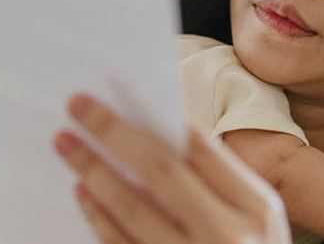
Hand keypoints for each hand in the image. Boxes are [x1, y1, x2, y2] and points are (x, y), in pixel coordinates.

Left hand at [53, 93, 290, 243]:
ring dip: (94, 170)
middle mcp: (228, 236)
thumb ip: (218, 179)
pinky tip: (83, 191)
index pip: (201, 149)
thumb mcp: (257, 217)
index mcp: (255, 206)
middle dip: (115, 133)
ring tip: (66, 142)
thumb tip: (156, 131)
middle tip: (77, 104)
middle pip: (161, 172)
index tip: (120, 94)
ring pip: (132, 210)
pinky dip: (98, 217)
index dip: (158, 119)